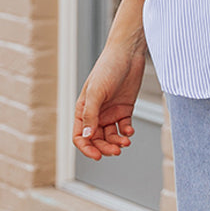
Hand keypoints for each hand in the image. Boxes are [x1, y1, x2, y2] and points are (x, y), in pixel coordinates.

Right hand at [73, 35, 146, 161]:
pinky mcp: (125, 109)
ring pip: (111, 135)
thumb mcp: (97, 92)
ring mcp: (110, 111)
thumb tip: (87, 137)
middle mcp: (96, 113)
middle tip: (116, 151)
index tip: (98, 156)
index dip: (87, 148)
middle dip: (105, 147)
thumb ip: (91, 115)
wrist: (128, 54)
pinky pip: (124, 127)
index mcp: (83, 109)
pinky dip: (127, 132)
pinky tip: (130, 131)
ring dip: (117, 142)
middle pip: (97, 139)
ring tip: (125, 142)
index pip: (80, 136)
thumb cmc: (108, 68)